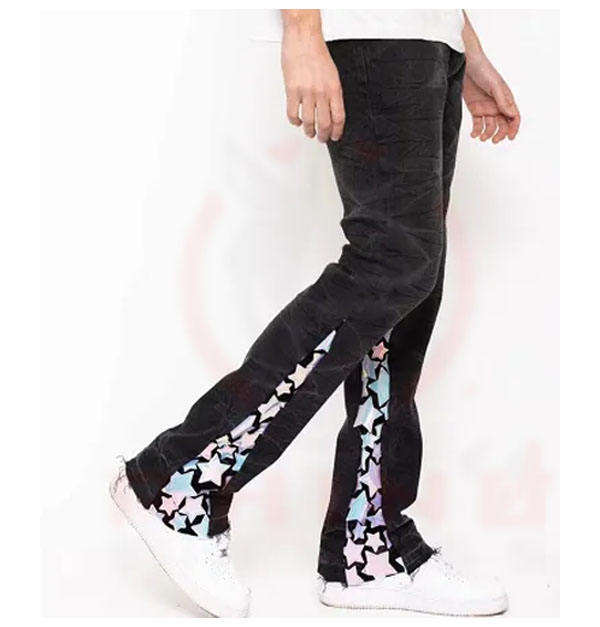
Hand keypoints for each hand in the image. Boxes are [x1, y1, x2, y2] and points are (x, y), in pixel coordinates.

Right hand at [281, 25, 344, 141]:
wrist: (303, 39)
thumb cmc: (317, 54)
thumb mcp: (332, 75)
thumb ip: (332, 93)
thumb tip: (331, 111)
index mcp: (334, 89)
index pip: (338, 117)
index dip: (337, 131)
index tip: (335, 137)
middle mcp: (322, 92)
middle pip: (324, 123)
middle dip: (323, 135)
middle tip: (321, 138)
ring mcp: (306, 92)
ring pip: (308, 122)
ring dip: (308, 131)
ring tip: (308, 132)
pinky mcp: (292, 90)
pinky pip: (293, 113)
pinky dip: (295, 121)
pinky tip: (296, 121)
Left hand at [463, 53, 520, 142]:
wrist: (465, 65)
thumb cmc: (483, 70)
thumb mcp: (494, 85)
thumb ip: (503, 100)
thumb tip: (511, 114)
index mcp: (506, 98)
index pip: (513, 116)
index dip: (514, 128)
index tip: (510, 137)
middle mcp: (497, 105)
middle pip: (502, 124)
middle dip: (500, 134)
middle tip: (494, 140)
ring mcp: (486, 107)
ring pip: (490, 126)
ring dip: (487, 134)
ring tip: (481, 137)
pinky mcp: (475, 109)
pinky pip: (477, 124)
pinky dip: (476, 131)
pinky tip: (473, 134)